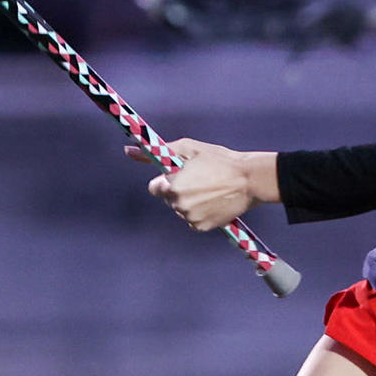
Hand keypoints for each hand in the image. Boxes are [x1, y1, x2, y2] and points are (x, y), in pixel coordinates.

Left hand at [126, 138, 278, 231]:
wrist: (249, 180)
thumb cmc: (218, 160)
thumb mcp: (188, 148)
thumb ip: (155, 152)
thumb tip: (127, 150)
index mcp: (172, 186)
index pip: (155, 188)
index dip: (167, 181)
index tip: (181, 175)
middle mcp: (178, 206)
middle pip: (168, 199)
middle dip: (178, 190)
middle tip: (200, 180)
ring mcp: (191, 219)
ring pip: (181, 210)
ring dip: (189, 202)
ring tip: (209, 190)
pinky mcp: (203, 227)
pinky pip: (193, 221)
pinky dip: (200, 213)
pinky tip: (213, 202)